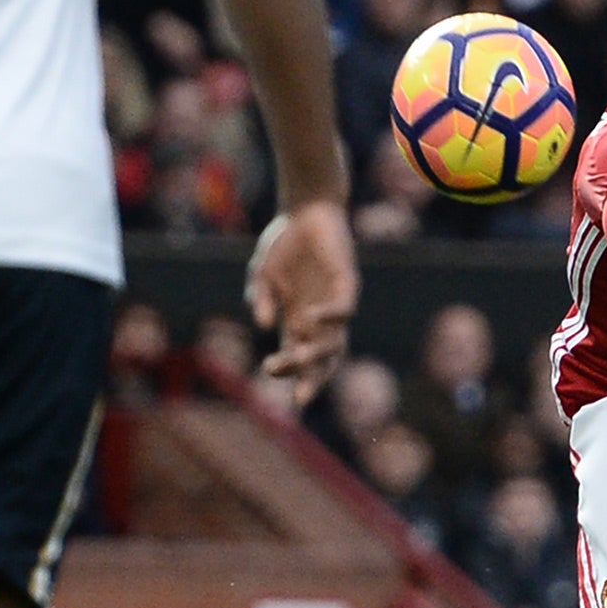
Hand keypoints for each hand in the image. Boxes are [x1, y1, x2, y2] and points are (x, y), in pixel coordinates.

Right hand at [245, 198, 357, 405]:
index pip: (294, 356)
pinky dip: (330, 318)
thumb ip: (260, 299)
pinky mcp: (346, 285)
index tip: (270, 378)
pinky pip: (344, 310)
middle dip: (310, 379)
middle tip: (299, 396)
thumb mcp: (261, 275)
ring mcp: (333, 304)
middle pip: (319, 361)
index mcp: (295, 322)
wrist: (306, 211)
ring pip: (334, 343)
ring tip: (297, 359)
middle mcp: (317, 320)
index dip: (288, 372)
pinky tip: (309, 318)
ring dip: (318, 357)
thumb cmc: (284, 245)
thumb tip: (263, 325)